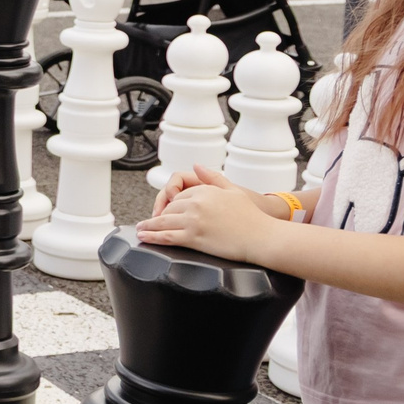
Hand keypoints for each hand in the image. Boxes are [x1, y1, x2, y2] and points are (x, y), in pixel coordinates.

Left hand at [134, 165, 285, 257]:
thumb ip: (212, 177)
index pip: (179, 196)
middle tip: (149, 223)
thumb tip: (196, 165)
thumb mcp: (232, 190)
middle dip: (159, 216)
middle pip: (169, 209)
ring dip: (149, 226)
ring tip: (141, 230)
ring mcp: (194, 220)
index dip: (171, 206)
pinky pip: (168, 236)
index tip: (165, 212)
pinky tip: (146, 237)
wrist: (262, 237)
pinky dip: (153, 237)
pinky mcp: (194, 237)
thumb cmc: (252, 217)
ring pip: (164, 222)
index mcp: (204, 191)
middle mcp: (196, 203)